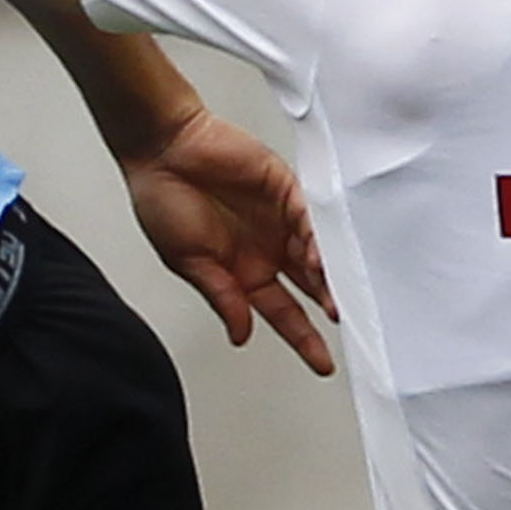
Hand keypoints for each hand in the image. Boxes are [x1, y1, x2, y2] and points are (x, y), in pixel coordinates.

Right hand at [122, 112, 334, 375]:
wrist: (162, 147)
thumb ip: (222, 298)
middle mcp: (264, 246)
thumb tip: (240, 335)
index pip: (282, 311)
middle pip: (308, 286)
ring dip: (328, 278)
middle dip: (328, 307)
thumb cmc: (163, 199)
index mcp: (241, 270)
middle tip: (348, 327)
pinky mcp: (285, 189)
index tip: (321, 363)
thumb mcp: (190, 263)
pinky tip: (321, 258)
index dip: (302, 338)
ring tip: (338, 299)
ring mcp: (278, 219)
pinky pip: (310, 216)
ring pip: (315, 254)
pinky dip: (318, 238)